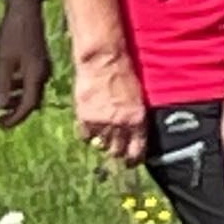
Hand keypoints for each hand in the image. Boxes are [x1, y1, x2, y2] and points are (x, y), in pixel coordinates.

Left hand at [0, 0, 51, 128]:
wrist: (25, 10)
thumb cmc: (13, 34)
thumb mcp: (3, 60)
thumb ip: (2, 85)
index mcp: (35, 75)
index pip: (27, 106)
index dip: (14, 119)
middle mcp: (42, 74)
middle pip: (32, 101)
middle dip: (16, 112)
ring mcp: (42, 66)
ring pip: (30, 91)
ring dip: (16, 100)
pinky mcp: (38, 60)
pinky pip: (30, 81)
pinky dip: (18, 88)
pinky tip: (6, 83)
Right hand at [70, 48, 148, 165]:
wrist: (103, 62)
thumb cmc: (124, 73)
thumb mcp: (138, 96)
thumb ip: (135, 115)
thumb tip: (133, 132)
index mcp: (137, 119)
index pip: (136, 150)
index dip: (133, 159)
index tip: (130, 162)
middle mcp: (120, 125)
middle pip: (117, 151)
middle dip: (117, 152)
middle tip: (115, 149)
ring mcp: (102, 122)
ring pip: (101, 145)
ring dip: (102, 142)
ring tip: (102, 136)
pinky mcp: (85, 118)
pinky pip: (85, 136)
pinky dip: (87, 135)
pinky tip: (90, 129)